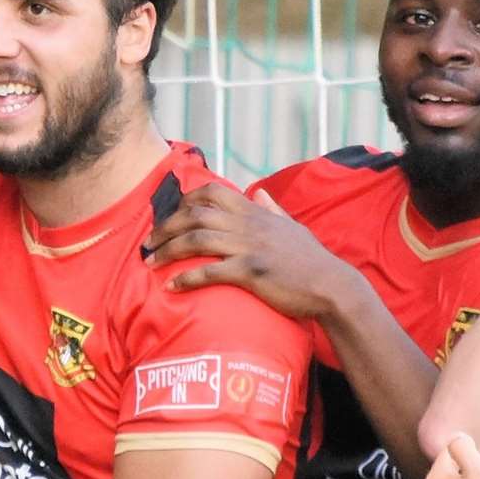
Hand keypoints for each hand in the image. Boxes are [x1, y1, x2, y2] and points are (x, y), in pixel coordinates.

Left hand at [144, 183, 357, 320]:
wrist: (331, 286)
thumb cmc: (311, 260)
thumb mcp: (292, 226)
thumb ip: (272, 209)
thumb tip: (260, 193)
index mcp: (255, 212)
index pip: (212, 191)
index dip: (185, 200)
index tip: (169, 216)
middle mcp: (249, 224)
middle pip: (195, 215)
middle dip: (165, 227)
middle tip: (148, 242)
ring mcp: (249, 247)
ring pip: (196, 240)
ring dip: (167, 251)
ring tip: (149, 263)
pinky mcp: (250, 272)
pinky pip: (210, 272)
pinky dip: (187, 279)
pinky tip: (171, 287)